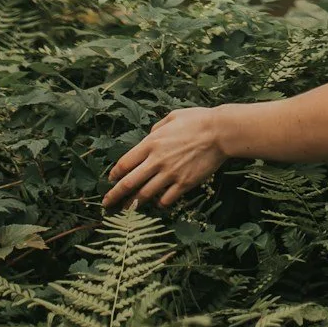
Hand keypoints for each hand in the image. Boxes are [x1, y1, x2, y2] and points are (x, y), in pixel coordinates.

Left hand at [104, 107, 228, 209]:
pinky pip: (166, 199)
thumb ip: (157, 127)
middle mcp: (157, 160)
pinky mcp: (184, 183)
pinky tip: (158, 204)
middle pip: (129, 183)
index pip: (125, 163)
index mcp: (151, 142)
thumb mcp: (173, 116)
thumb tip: (150, 134)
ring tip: (127, 210)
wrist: (221, 132)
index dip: (114, 174)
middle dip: (114, 195)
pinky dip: (159, 204)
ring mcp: (170, 173)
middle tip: (106, 203)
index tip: (111, 180)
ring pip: (144, 194)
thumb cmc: (198, 120)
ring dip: (133, 204)